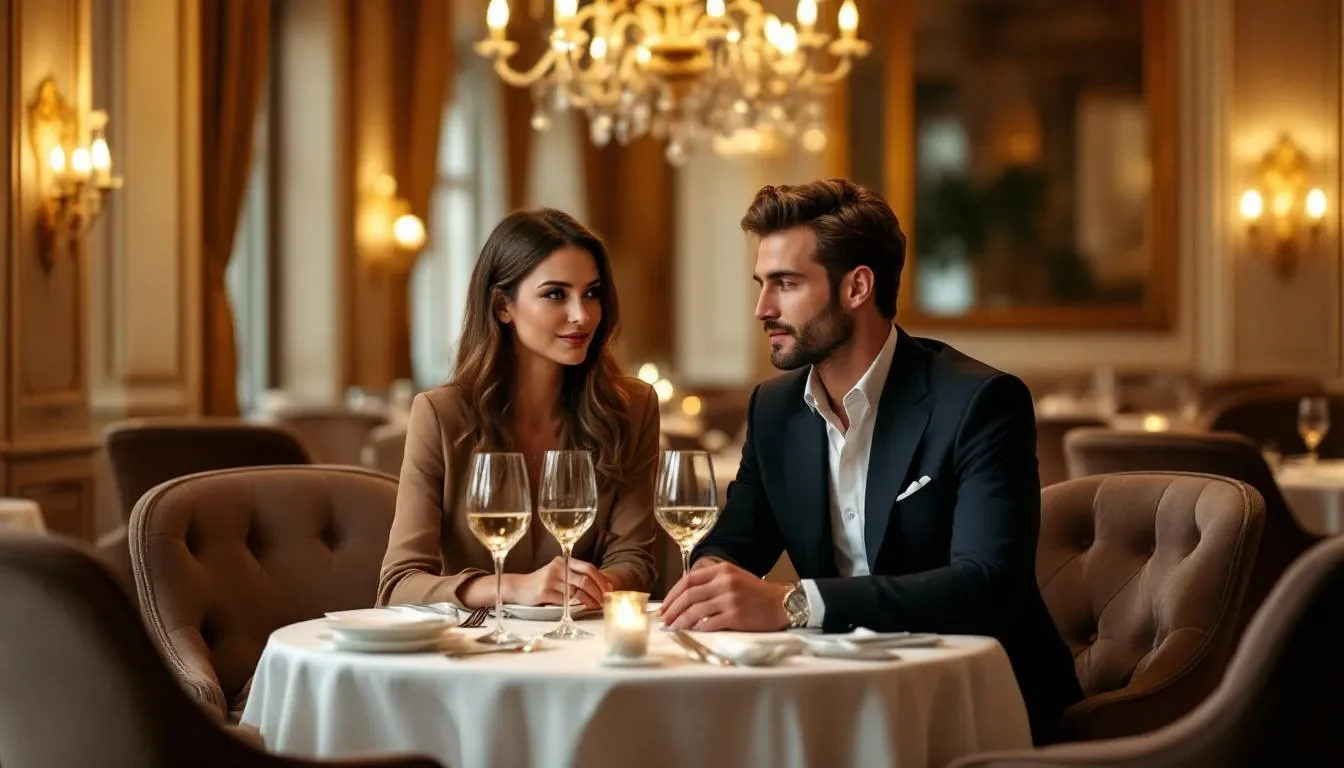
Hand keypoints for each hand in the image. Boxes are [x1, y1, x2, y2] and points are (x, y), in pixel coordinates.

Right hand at [505, 556, 611, 609]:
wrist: (518, 587)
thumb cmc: (542, 581)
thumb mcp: (558, 572)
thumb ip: (574, 575)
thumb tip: (599, 584)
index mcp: (564, 560)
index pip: (588, 567)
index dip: (601, 578)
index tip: (609, 588)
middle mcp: (558, 567)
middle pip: (585, 579)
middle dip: (598, 591)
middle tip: (605, 600)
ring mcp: (551, 579)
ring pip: (577, 591)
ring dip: (590, 600)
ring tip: (596, 606)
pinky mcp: (544, 592)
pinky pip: (565, 600)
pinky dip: (576, 605)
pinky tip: (582, 608)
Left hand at [658, 560, 790, 631]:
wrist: (780, 603)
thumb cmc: (756, 592)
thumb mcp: (734, 577)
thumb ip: (711, 582)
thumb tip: (685, 597)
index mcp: (722, 570)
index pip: (688, 580)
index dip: (673, 594)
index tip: (664, 606)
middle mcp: (724, 582)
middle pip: (689, 596)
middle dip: (672, 609)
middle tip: (664, 620)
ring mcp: (730, 599)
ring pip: (695, 611)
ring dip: (680, 621)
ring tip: (673, 628)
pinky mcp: (735, 616)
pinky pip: (709, 624)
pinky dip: (697, 629)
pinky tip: (691, 632)